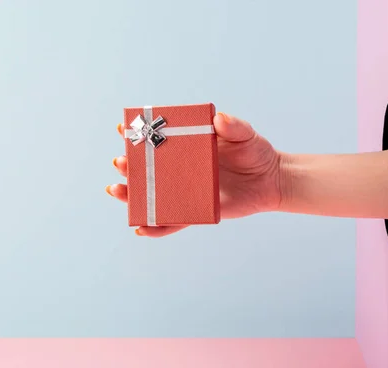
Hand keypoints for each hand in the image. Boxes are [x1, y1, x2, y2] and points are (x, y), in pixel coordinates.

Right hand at [106, 113, 283, 236]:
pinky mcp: (195, 211)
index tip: (123, 129)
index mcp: (186, 146)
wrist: (271, 180)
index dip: (137, 134)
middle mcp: (180, 169)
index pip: (156, 139)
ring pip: (153, 196)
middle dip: (128, 166)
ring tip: (116, 191)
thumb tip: (219, 119)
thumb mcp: (245, 134)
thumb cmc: (254, 152)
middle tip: (119, 162)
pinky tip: (141, 229)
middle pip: (147, 169)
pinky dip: (156, 227)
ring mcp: (185, 191)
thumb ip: (234, 126)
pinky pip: (173, 222)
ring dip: (132, 195)